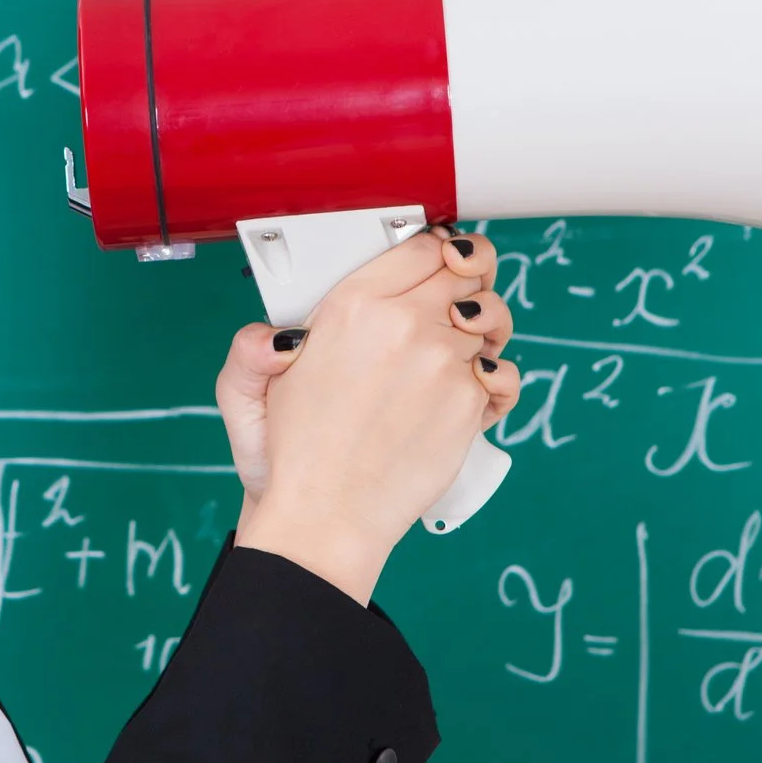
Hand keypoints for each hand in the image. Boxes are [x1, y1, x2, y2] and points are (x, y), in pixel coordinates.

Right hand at [230, 226, 520, 603]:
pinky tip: (472, 387)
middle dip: (466, 282)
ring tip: (461, 349)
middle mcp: (403, 325)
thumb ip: (265, 340)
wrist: (326, 516)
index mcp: (352, 305)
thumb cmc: (297, 454)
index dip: (437, 250)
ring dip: (484, 329)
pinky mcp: (469, 401)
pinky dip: (494, 378)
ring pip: (490, 318)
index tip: (441, 259)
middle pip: (466, 272)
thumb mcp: (258, 383)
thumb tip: (281, 331)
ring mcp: (442, 361)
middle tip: (455, 303)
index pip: (422, 246)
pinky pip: (503, 371)